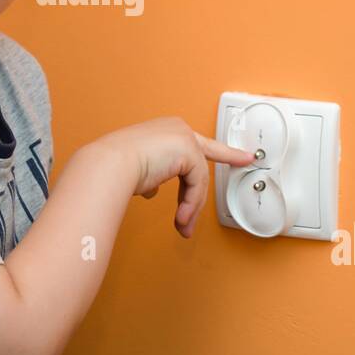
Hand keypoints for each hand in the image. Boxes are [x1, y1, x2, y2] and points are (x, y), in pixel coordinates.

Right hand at [98, 116, 257, 237]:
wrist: (109, 164)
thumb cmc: (115, 167)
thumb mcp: (140, 171)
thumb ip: (153, 176)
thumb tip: (154, 189)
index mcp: (165, 129)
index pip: (199, 144)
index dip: (225, 153)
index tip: (245, 157)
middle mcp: (177, 128)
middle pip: (201, 166)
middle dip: (200, 196)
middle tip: (194, 221)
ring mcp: (184, 137)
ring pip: (198, 179)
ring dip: (190, 207)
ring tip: (180, 226)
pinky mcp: (189, 150)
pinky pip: (197, 184)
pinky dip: (189, 203)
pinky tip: (179, 217)